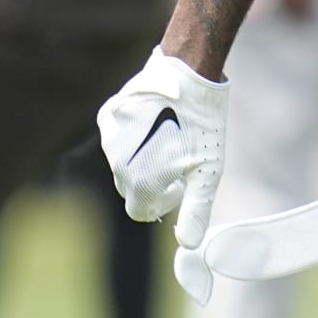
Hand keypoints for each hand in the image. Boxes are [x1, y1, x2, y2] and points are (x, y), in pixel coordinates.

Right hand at [96, 46, 229, 248]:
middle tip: (180, 161)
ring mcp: (109, 137)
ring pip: (123, 161)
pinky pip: (117, 136)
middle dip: (153, 181)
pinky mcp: (108, 114)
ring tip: (172, 136)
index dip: (162, 203)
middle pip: (131, 186)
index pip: (140, 210)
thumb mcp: (208, 171)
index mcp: (138, 180)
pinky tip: (158, 120)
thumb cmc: (203, 124)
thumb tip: (188, 246)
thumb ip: (195, 210)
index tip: (180, 187)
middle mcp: (116, 162)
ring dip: (143, 157)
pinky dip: (135, 135)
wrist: (189, 71)